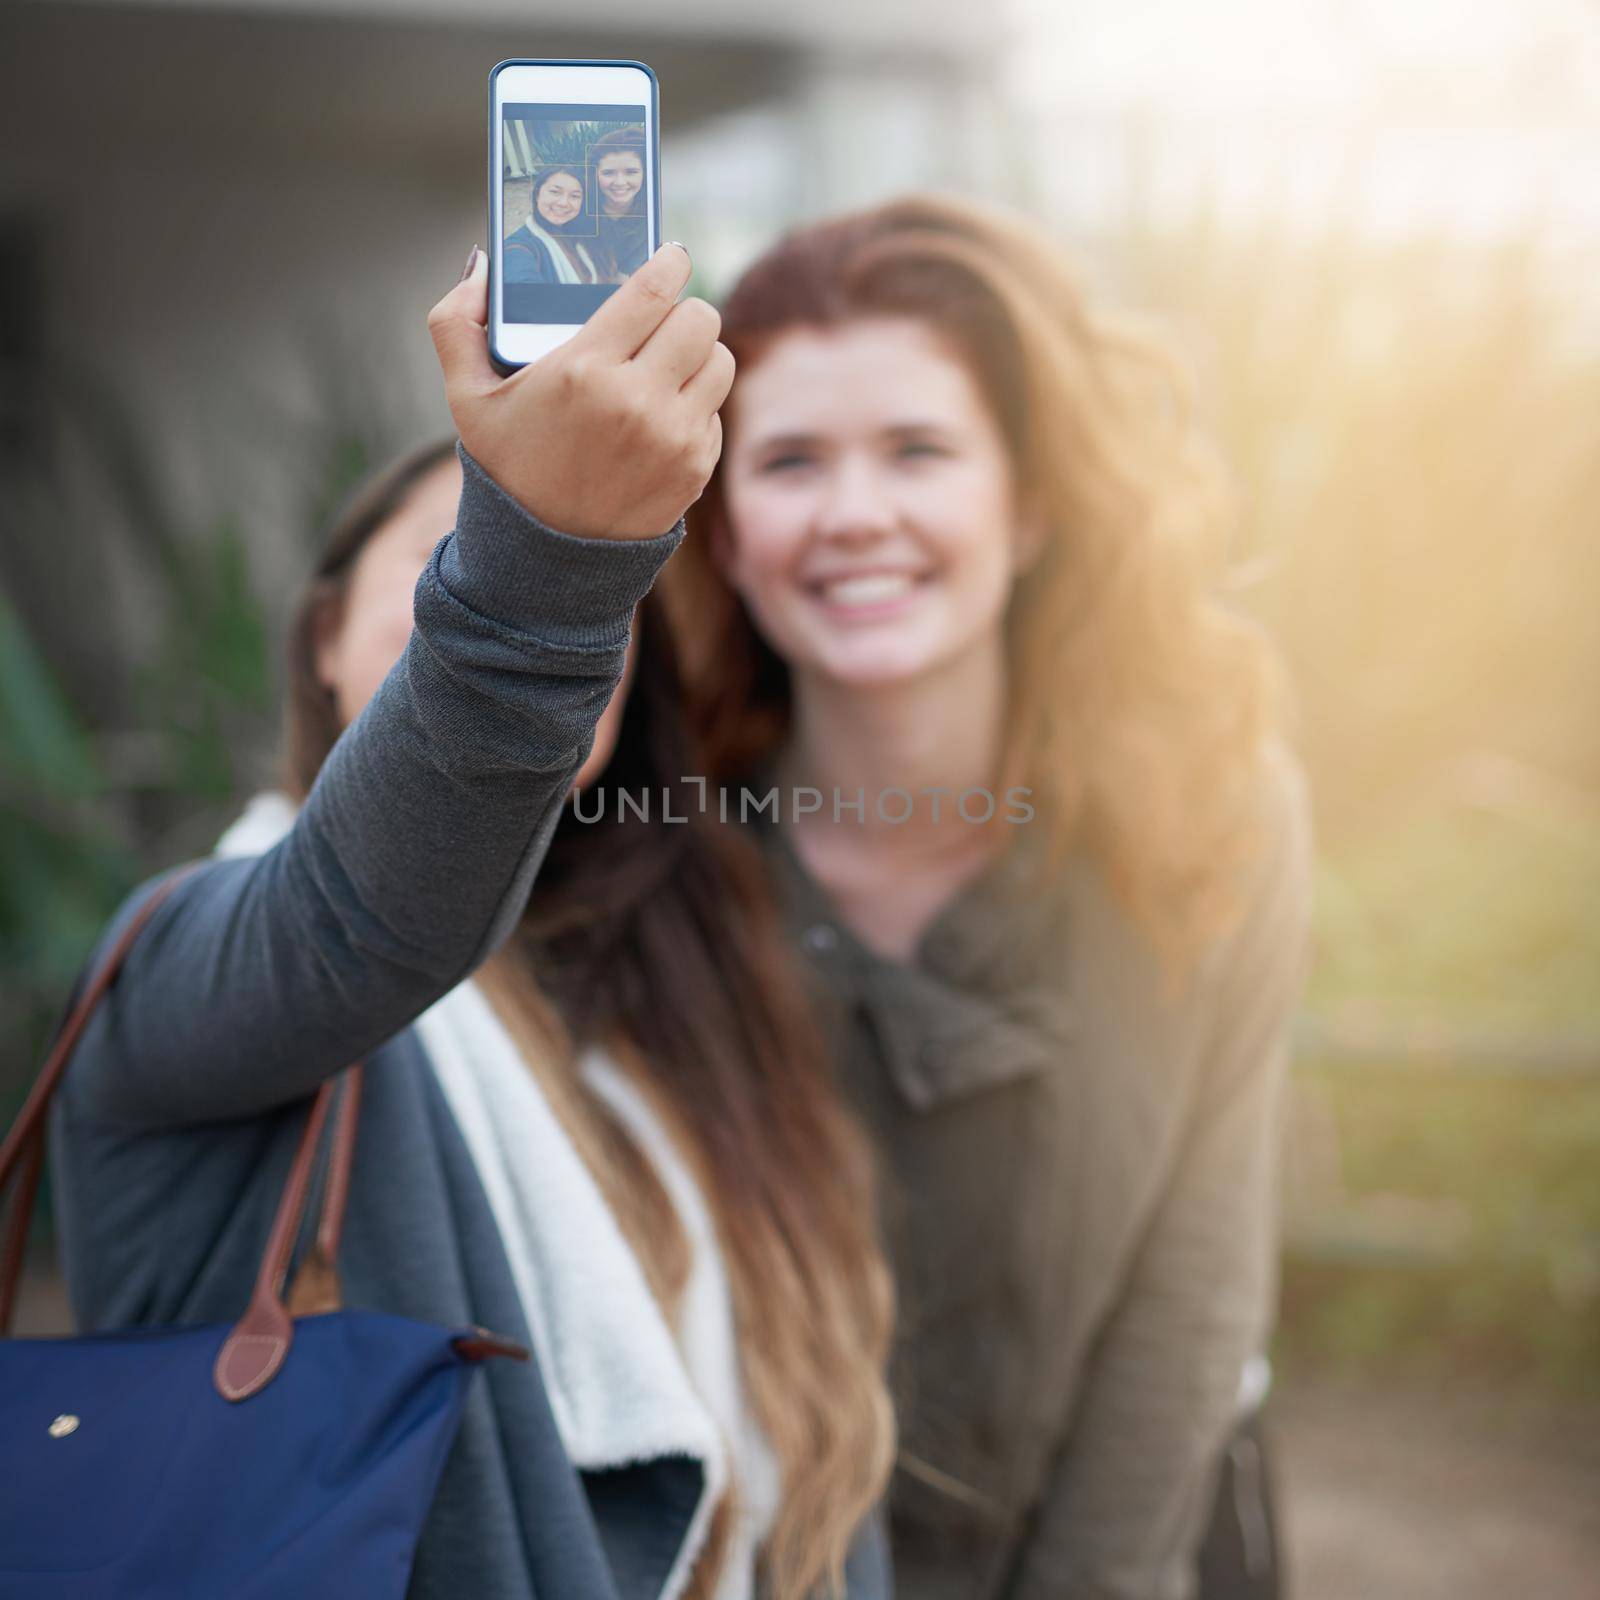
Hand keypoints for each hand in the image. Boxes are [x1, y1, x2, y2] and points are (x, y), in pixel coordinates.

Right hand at [428, 242, 733, 540]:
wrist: (544, 558)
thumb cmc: (507, 469)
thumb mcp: (465, 397)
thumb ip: (456, 322)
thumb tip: (481, 262)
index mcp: (582, 369)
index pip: (653, 290)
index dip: (671, 262)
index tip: (673, 256)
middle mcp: (635, 401)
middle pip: (699, 319)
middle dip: (684, 309)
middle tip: (665, 317)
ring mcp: (672, 438)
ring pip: (719, 361)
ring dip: (699, 354)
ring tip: (670, 362)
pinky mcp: (695, 469)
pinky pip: (715, 411)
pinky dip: (696, 405)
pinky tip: (663, 414)